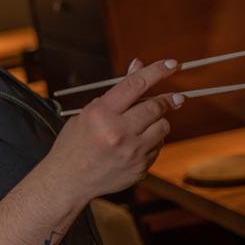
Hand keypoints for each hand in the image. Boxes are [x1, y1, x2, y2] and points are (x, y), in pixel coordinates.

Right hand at [42, 58, 183, 203]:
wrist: (68, 180)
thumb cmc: (76, 142)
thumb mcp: (89, 112)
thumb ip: (117, 92)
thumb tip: (138, 64)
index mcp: (101, 113)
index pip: (136, 84)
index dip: (157, 71)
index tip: (174, 64)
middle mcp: (117, 131)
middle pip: (155, 106)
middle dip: (168, 99)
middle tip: (176, 98)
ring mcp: (131, 151)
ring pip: (163, 126)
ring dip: (159, 121)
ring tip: (146, 125)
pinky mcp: (139, 167)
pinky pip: (158, 147)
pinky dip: (152, 141)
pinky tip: (136, 145)